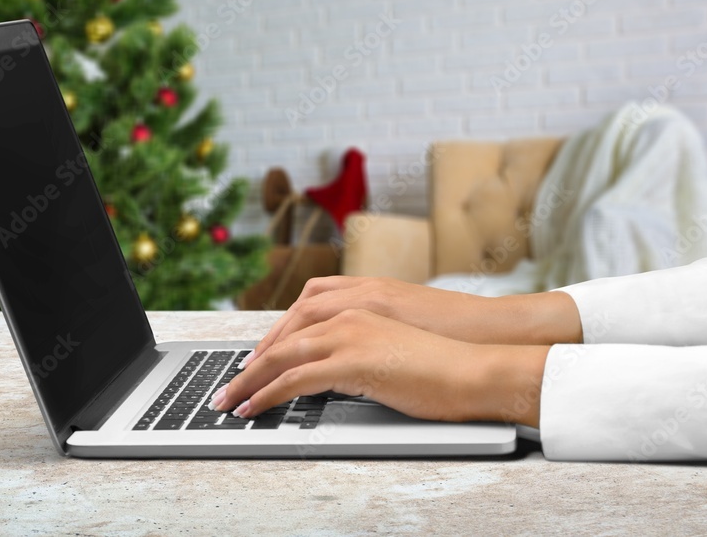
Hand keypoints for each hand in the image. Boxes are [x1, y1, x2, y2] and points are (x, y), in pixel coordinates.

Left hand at [212, 308, 549, 426]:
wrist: (476, 363)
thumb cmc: (448, 355)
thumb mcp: (400, 339)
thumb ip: (370, 341)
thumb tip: (351, 362)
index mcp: (362, 300)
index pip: (301, 313)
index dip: (274, 337)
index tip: (256, 358)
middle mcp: (350, 311)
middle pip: (284, 333)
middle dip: (253, 359)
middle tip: (232, 381)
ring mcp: (349, 334)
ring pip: (282, 355)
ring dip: (250, 380)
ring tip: (229, 399)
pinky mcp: (351, 362)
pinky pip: (295, 378)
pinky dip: (268, 394)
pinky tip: (254, 407)